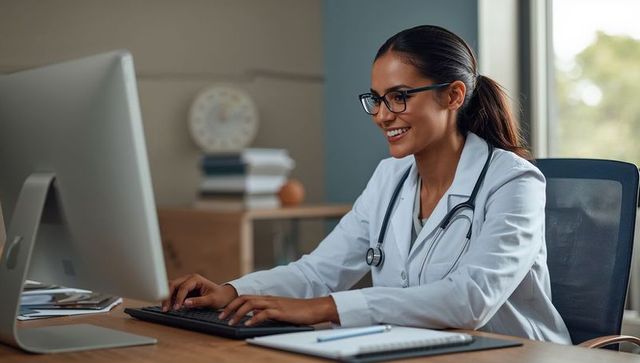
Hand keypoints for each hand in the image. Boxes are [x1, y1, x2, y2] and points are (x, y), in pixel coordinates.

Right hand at [161, 273, 237, 311]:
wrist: (223, 296)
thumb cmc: (219, 297)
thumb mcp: (211, 300)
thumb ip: (199, 301)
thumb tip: (185, 303)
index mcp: (195, 279)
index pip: (183, 287)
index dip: (178, 298)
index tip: (176, 308)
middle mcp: (188, 279)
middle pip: (172, 285)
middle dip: (167, 296)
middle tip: (165, 309)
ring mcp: (185, 284)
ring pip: (170, 288)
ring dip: (166, 297)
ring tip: (165, 309)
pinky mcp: (183, 290)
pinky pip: (173, 293)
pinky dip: (169, 299)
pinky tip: (168, 308)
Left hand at [219, 295, 339, 325]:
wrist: (316, 308)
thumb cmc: (299, 311)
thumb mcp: (280, 311)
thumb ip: (268, 312)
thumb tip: (254, 318)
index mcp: (268, 299)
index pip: (246, 297)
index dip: (233, 304)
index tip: (224, 313)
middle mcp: (269, 299)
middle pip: (244, 298)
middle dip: (230, 307)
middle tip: (221, 316)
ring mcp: (275, 304)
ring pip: (251, 304)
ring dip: (238, 313)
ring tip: (231, 322)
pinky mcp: (281, 312)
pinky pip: (264, 313)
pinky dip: (253, 319)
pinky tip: (248, 325)